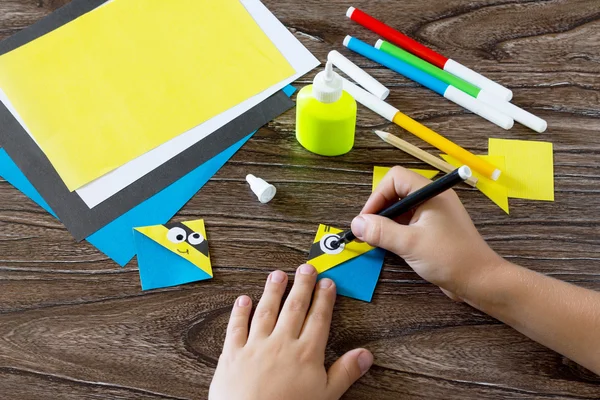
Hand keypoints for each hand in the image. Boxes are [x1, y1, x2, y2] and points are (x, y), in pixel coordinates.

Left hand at [209, 264, 372, 399]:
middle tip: (307, 268)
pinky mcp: (232, 354)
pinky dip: (239, 312)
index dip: (324, 298)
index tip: (327, 283)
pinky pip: (236, 327)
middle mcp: (281, 343)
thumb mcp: (325, 396)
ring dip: (273, 291)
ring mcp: (255, 346)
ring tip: (278, 275)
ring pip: (266, 310)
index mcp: (305, 353)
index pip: (318, 318)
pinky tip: (244, 300)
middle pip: (294, 307)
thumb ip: (344, 373)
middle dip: (302, 285)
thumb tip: (365, 355)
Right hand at [351, 166, 503, 299]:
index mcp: (431, 193)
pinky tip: (389, 246)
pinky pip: (409, 223)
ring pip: (401, 209)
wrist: (480, 281)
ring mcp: (435, 214)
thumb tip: (356, 224)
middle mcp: (433, 199)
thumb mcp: (410, 244)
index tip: (366, 219)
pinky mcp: (435, 230)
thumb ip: (381, 232)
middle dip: (379, 210)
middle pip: (396, 192)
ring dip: (386, 222)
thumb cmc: (450, 258)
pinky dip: (396, 231)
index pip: (395, 179)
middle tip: (367, 231)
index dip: (377, 196)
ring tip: (375, 241)